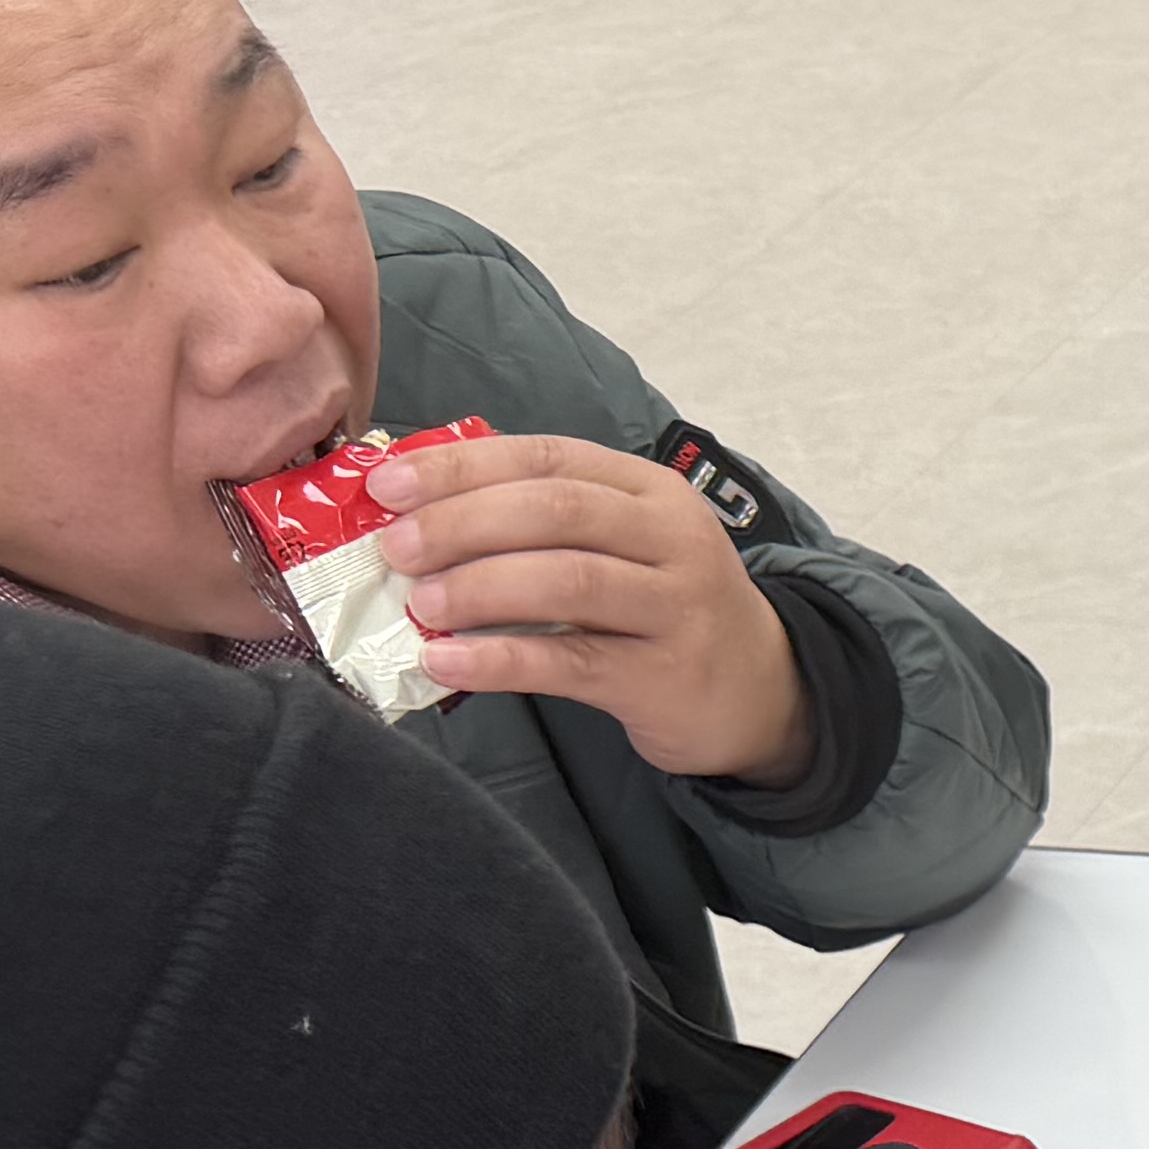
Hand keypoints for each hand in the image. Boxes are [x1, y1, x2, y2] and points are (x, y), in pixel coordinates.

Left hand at [373, 429, 809, 783]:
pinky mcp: (666, 678)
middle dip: (462, 523)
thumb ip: (544, 521)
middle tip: (397, 549)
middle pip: (556, 511)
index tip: (388, 486)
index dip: (463, 468)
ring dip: (480, 588)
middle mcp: (672, 539)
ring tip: (420, 604)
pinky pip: (573, 662)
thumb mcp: (626, 544)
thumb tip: (418, 511)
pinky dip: (500, 660)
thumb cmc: (665, 609)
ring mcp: (677, 608)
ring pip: (568, 581)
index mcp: (650, 491)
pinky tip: (446, 662)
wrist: (760, 690)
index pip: (549, 458)